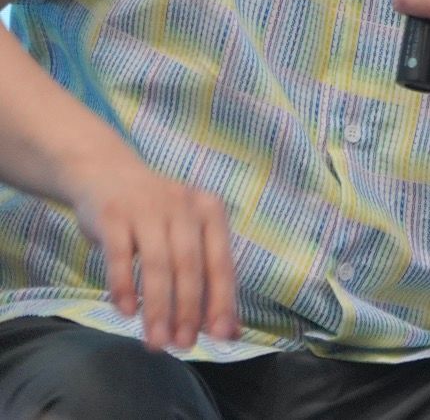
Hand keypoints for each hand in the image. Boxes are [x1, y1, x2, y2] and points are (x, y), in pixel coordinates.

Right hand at [67, 149, 239, 350]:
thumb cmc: (156, 216)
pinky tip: (126, 312)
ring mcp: (146, 206)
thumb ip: (208, 281)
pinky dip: (124, 286)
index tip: (219, 337)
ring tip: (156, 342)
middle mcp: (182, 204)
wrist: (108, 174)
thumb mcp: (187, 237)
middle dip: (187, 310)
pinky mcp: (113, 214)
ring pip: (157, 264)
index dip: (221, 301)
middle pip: (189, 265)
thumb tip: (230, 333)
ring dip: (157, 307)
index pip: (221, 262)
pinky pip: (120, 255)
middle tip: (182, 346)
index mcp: (209, 210)